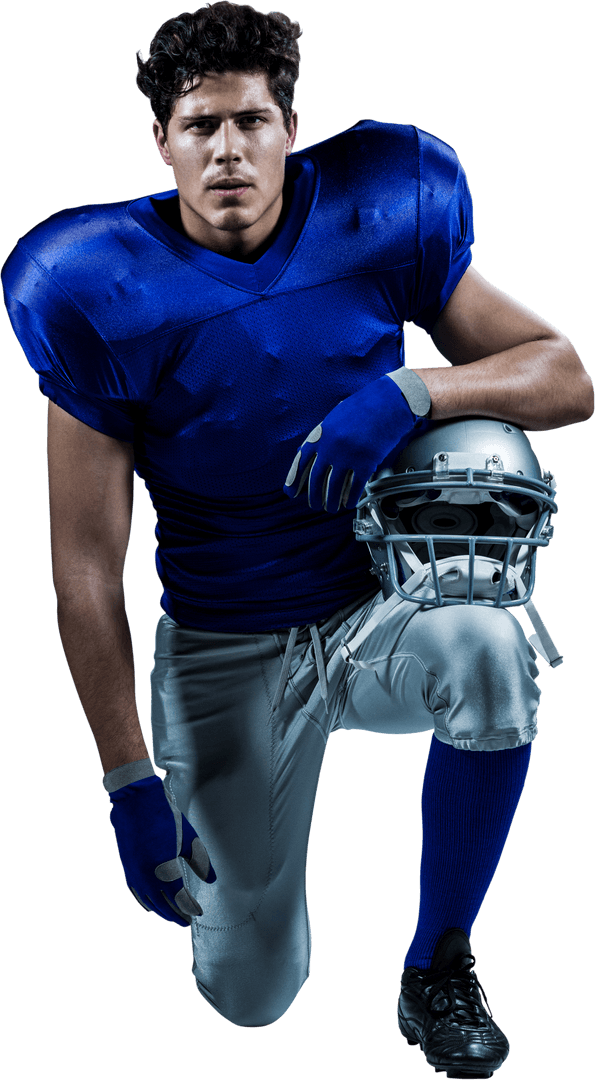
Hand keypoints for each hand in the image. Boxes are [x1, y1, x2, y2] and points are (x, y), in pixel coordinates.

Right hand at [107, 775, 215, 927]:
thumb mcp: (188, 838)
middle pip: (164, 905)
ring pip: (150, 902)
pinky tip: (152, 905)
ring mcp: (134, 874)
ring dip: (162, 911)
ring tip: (173, 915)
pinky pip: (137, 893)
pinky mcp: (127, 869)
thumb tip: (211, 879)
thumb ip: (201, 861)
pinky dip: (146, 902)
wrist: (135, 801)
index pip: (179, 899)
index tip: (198, 912)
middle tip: (187, 919)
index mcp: (163, 870)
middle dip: (176, 914)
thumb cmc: (164, 816)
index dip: (190, 908)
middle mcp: (146, 877)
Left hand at [284, 375, 422, 511]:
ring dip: (331, 501)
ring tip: (331, 507)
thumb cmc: (365, 405)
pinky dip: (351, 498)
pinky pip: (355, 487)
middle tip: (315, 504)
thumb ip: (323, 435)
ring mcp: (348, 456)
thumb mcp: (336, 417)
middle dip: (313, 496)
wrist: (390, 400)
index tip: (291, 491)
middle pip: (316, 479)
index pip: (301, 462)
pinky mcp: (366, 463)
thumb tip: (311, 451)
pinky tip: (349, 503)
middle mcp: (331, 447)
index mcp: (321, 434)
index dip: (294, 479)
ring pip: (334, 487)